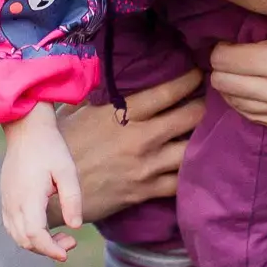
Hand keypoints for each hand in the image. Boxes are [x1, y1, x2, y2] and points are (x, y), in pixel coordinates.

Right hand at [0, 111, 83, 259]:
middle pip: (25, 240)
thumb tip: (75, 226)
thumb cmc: (49, 148)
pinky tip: (44, 229)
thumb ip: (72, 199)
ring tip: (60, 237)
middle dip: (48, 249)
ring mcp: (6, 201)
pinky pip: (12, 227)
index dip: (50, 249)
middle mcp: (13, 203)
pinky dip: (27, 236)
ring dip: (37, 244)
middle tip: (71, 241)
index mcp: (28, 197)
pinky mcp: (5, 199)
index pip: (35, 235)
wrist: (26, 130)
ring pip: (17, 236)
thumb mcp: (67, 171)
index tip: (66, 253)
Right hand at [62, 68, 201, 222]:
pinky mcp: (145, 191)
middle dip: (205, 107)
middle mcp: (139, 137)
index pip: (167, 91)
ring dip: (204, 140)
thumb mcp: (77, 113)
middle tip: (216, 101)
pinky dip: (193, 173)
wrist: (50, 193)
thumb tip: (113, 76)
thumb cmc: (59, 148)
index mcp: (122, 113)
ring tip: (215, 133)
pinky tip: (201, 166)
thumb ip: (101, 98)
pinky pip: (180, 182)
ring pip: (191, 150)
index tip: (201, 73)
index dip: (190, 80)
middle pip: (189, 117)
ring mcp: (145, 166)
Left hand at [207, 25, 266, 129]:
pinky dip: (247, 105)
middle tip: (226, 58)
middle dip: (221, 70)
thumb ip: (258, 17)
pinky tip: (245, 93)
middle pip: (226, 85)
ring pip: (239, 105)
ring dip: (231, 89)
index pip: (223, 61)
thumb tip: (221, 13)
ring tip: (233, 74)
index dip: (220, 49)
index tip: (226, 43)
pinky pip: (259, 119)